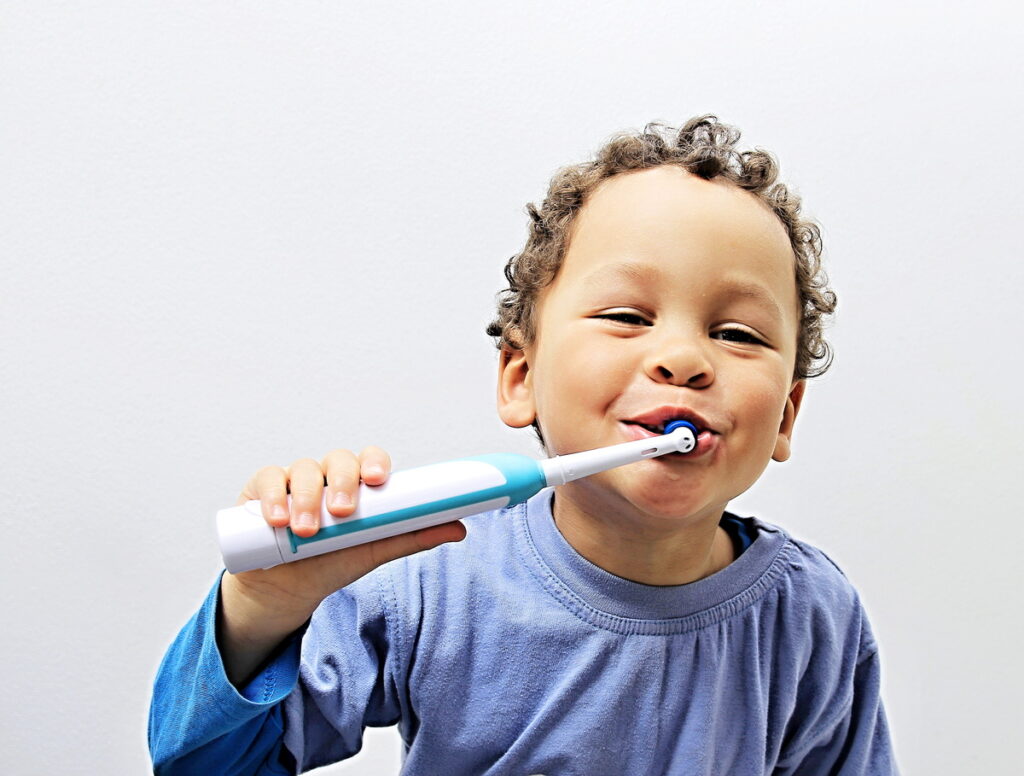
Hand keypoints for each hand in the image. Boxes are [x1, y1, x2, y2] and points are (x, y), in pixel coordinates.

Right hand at [217, 446, 465, 686]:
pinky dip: (272, 496)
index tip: (377, 480)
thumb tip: (460, 528)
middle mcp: (326, 476)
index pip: (369, 461)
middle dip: (341, 483)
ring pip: (303, 469)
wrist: (284, 590)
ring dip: (306, 497)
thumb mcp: (372, 551)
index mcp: (357, 484)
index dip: (374, 464)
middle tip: (343, 513)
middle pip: (337, 461)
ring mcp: (293, 481)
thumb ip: (411, 536)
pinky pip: (267, 479)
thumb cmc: (331, 562)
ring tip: (307, 529)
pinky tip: (276, 519)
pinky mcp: (260, 491)